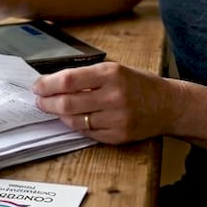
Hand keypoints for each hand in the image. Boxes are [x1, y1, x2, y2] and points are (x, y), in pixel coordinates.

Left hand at [32, 62, 177, 143]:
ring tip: (53, 109)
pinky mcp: (118, 136)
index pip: (68, 80)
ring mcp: (116, 119)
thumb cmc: (140, 84)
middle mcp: (113, 96)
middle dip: (47, 102)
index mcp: (111, 73)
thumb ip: (88, 76)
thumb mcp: (117, 69)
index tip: (37, 86)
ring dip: (59, 115)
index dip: (48, 84)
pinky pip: (87, 132)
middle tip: (39, 101)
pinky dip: (76, 125)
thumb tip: (55, 83)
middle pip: (67, 103)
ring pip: (75, 120)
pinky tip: (72, 119)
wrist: (169, 105)